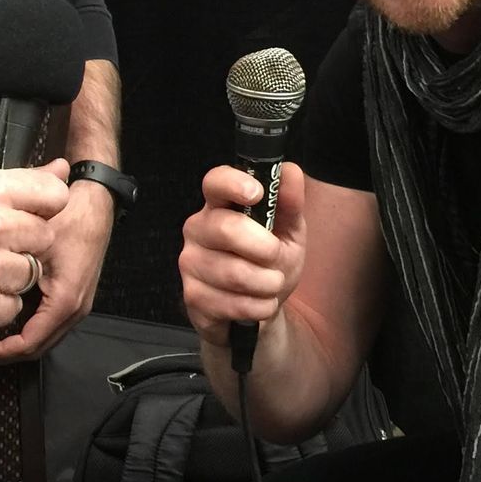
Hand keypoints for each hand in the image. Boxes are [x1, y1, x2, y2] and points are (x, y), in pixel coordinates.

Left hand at [0, 159, 111, 362]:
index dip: (1, 352)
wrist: (95, 203)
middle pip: (38, 347)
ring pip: (44, 337)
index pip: (30, 342)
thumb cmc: (72, 217)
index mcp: (66, 300)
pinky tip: (8, 319)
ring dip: (17, 343)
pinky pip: (49, 323)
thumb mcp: (35, 243)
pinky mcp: (74, 295)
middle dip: (7, 354)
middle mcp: (75, 308)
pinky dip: (28, 328)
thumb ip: (14, 269)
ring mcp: (77, 303)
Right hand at [177, 161, 306, 349]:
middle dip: (265, 248)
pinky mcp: (192, 296)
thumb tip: (289, 171)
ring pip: (234, 273)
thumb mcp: (289, 232)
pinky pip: (232, 303)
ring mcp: (190, 263)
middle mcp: (198, 229)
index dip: (233, 184)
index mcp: (220, 206)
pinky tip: (259, 303)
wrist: (259, 310)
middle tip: (276, 258)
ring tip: (272, 284)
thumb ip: (289, 203)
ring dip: (267, 283)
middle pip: (226, 229)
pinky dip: (259, 306)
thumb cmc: (270, 263)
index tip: (257, 193)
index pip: (214, 183)